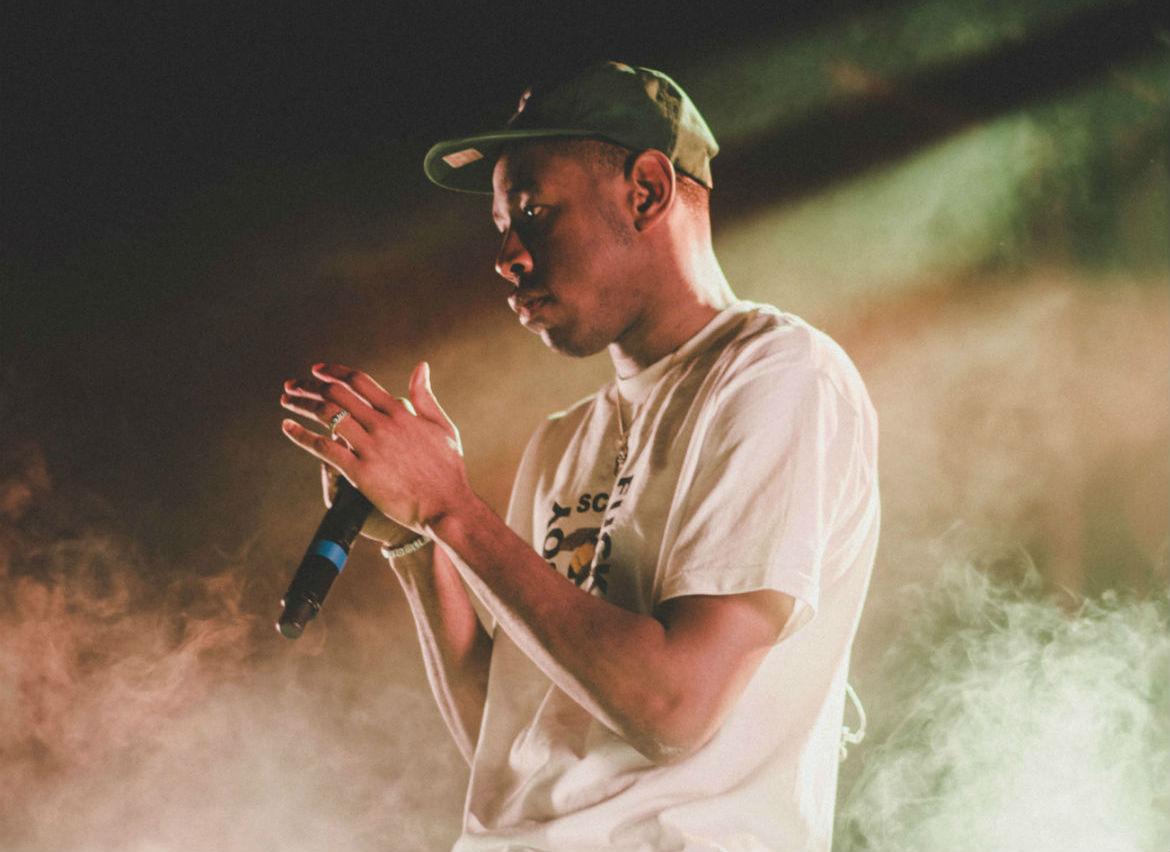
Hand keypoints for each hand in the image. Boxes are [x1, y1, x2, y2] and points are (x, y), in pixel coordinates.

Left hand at [280, 360, 469, 533]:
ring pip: (327, 415)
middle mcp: (382, 424)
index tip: (318, 370)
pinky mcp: (360, 472)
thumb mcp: (442, 426)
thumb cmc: (448, 468)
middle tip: (293, 384)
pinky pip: (324, 448)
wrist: (447, 505)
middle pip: (337, 394)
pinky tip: (288, 427)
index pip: (359, 381)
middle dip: (311, 385)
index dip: (334, 372)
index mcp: (400, 411)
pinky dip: (302, 435)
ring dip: (302, 404)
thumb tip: (420, 367)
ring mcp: (370, 448)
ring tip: (287, 400)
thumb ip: (425, 396)